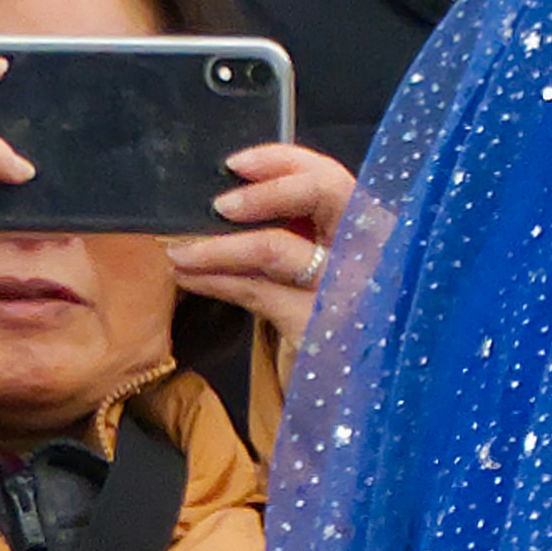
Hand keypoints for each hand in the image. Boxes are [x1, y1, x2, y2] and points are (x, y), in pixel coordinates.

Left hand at [169, 137, 356, 326]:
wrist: (360, 389)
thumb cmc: (338, 318)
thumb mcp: (335, 269)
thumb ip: (308, 234)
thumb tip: (236, 202)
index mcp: (373, 227)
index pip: (333, 175)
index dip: (285, 161)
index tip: (236, 163)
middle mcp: (369, 248)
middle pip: (323, 193)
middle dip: (264, 190)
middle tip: (219, 203)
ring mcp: (346, 286)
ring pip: (274, 247)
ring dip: (216, 244)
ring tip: (178, 250)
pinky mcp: (318, 324)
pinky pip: (255, 291)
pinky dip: (215, 280)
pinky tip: (190, 278)